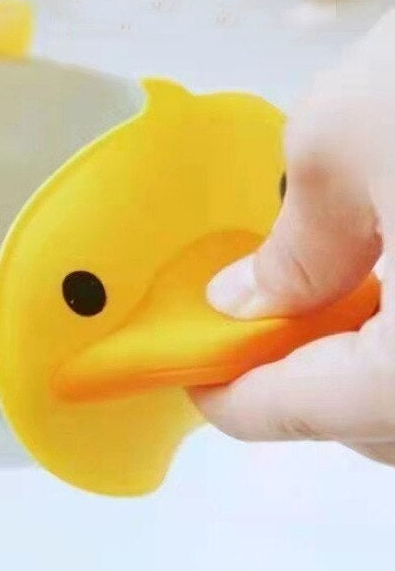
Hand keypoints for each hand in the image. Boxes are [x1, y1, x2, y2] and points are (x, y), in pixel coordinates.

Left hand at [191, 8, 394, 465]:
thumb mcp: (344, 145)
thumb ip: (290, 250)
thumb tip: (247, 304)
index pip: (314, 411)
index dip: (239, 400)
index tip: (195, 378)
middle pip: (383, 426)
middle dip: (310, 387)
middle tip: (257, 330)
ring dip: (368, 368)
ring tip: (324, 301)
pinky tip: (390, 282)